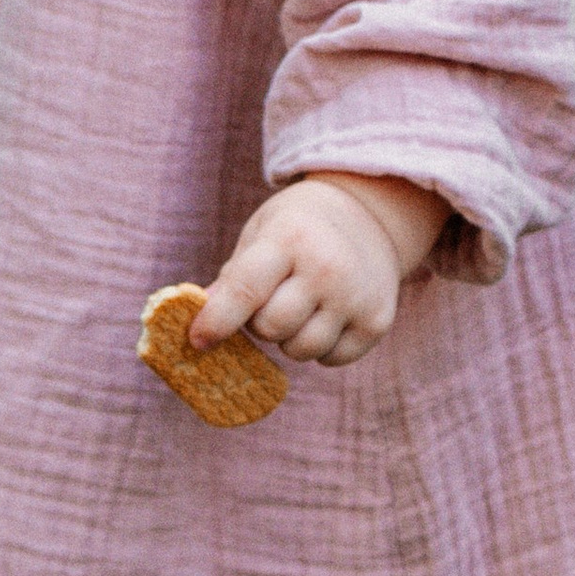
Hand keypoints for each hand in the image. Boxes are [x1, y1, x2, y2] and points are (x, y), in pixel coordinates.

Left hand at [192, 171, 449, 367]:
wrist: (368, 216)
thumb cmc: (298, 228)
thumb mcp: (260, 234)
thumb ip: (232, 277)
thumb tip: (199, 320)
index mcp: (289, 240)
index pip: (245, 291)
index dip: (216, 321)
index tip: (197, 340)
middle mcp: (327, 269)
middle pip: (271, 328)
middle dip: (258, 324)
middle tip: (268, 302)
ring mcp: (356, 297)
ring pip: (300, 350)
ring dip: (288, 339)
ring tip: (298, 307)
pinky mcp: (377, 322)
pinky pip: (331, 359)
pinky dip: (320, 348)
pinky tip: (325, 316)